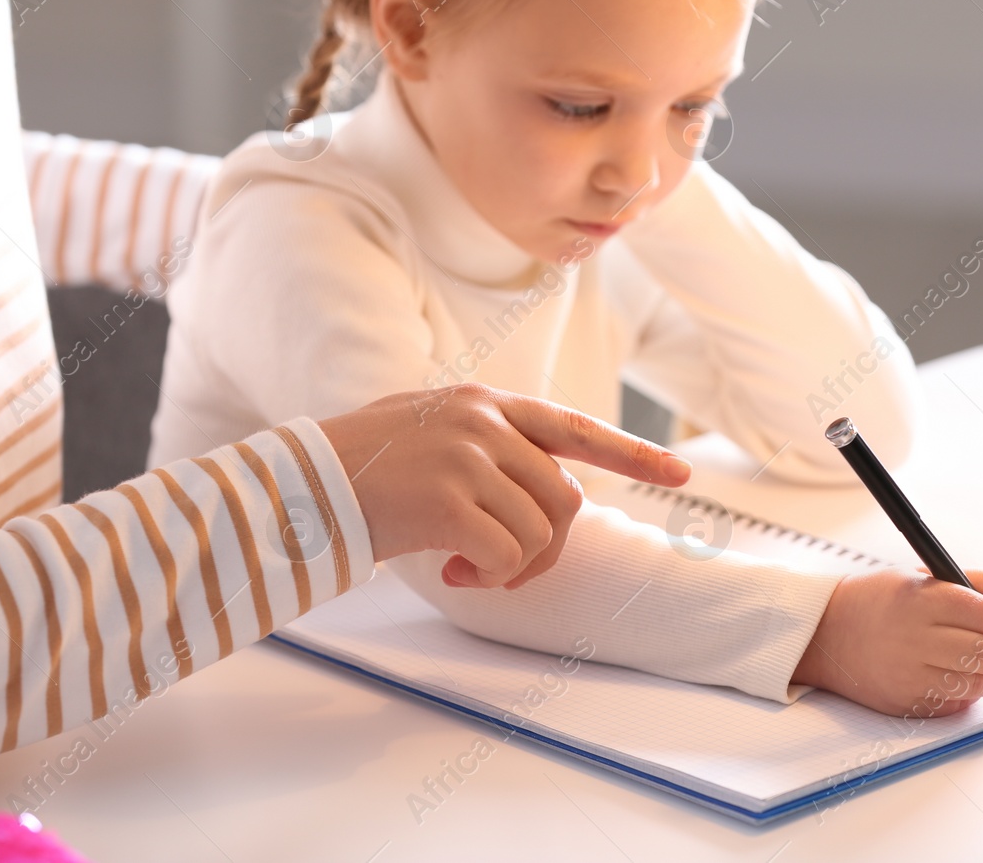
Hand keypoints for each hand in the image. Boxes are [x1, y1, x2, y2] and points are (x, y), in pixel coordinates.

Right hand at [318, 384, 691, 588]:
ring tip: (468, 565)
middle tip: (504, 568)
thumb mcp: (433, 433)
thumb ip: (490, 446)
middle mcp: (484, 423)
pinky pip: (508, 556)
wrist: (303, 483)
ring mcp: (468, 457)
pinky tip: (451, 571)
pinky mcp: (449, 499)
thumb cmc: (366, 469)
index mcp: (487, 405)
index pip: (576, 427)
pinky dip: (488, 578)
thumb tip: (551, 490)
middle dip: (548, 547)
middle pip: (566, 498)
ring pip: (542, 531)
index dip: (633, 453)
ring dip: (515, 566)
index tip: (679, 473)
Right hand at [790, 568, 982, 716]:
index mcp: (921, 598)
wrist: (823, 634)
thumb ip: (971, 583)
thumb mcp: (919, 575)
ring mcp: (908, 673)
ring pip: (977, 683)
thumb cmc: (876, 602)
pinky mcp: (905, 702)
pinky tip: (960, 679)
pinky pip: (955, 704)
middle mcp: (915, 636)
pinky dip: (967, 694)